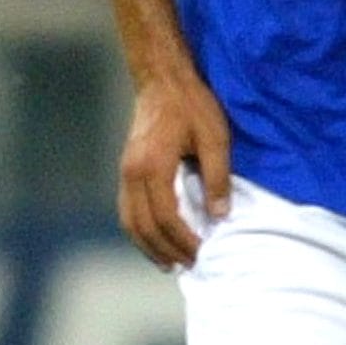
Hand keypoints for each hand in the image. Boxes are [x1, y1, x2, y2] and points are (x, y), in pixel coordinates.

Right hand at [118, 71, 231, 268]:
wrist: (162, 79)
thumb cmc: (192, 104)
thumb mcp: (215, 138)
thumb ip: (217, 177)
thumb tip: (220, 215)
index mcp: (153, 166)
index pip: (166, 216)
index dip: (183, 239)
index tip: (202, 251)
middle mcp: (132, 172)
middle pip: (143, 225)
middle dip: (166, 250)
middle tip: (189, 265)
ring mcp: (125, 171)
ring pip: (129, 220)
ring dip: (148, 245)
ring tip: (170, 263)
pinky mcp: (127, 169)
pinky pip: (127, 209)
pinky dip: (140, 230)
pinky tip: (156, 239)